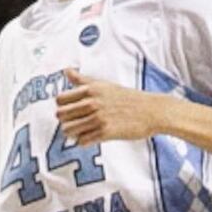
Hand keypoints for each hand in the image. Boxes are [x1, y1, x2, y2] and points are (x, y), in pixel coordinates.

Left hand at [51, 71, 186, 147]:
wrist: (152, 111)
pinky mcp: (106, 132)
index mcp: (91, 89)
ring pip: (68, 129)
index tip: (69, 110)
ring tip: (80, 131)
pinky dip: (83, 141)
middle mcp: (92, 103)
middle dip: (65, 120)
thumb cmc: (128, 98)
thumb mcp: (105, 85)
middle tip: (74, 122)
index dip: (62, 106)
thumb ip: (83, 80)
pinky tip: (90, 137)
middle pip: (61, 115)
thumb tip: (67, 71)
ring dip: (72, 132)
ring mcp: (98, 118)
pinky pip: (82, 140)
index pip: (60, 99)